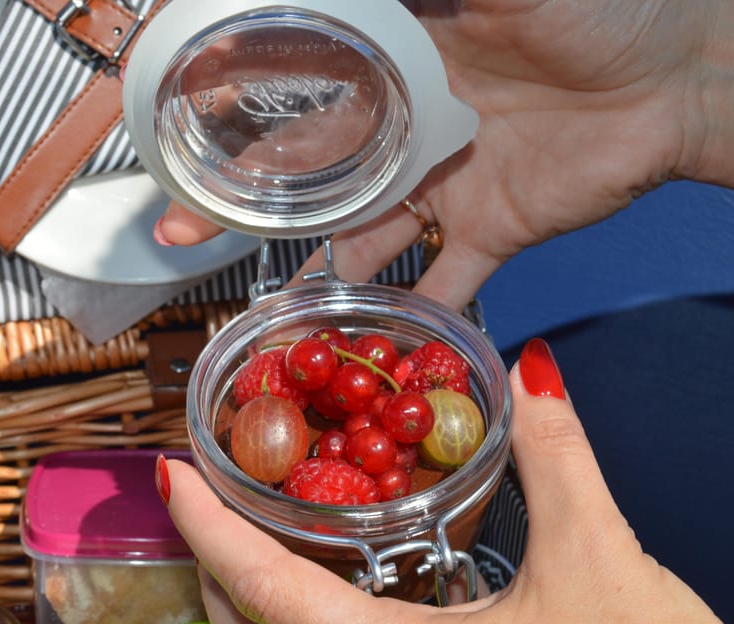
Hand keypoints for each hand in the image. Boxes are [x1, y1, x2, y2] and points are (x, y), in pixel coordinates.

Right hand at [154, 0, 733, 309]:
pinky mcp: (491, 229)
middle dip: (248, 211)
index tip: (181, 148)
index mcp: (395, 73)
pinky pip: (447, 285)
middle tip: (181, 239)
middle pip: (311, 181)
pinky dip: (422, 321)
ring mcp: (444, 188)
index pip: (296, 102)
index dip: (237, 126)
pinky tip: (384, 355)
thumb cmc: (594, 9)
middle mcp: (406, 136)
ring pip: (366, 242)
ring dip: (323, 277)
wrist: (676, 71)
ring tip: (273, 309)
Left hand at [156, 338, 730, 623]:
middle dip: (217, 563)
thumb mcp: (604, 564)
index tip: (171, 475)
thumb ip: (558, 456)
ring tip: (253, 527)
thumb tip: (533, 369)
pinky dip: (300, 621)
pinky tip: (327, 582)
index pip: (268, 592)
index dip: (208, 528)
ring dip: (253, 597)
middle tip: (211, 493)